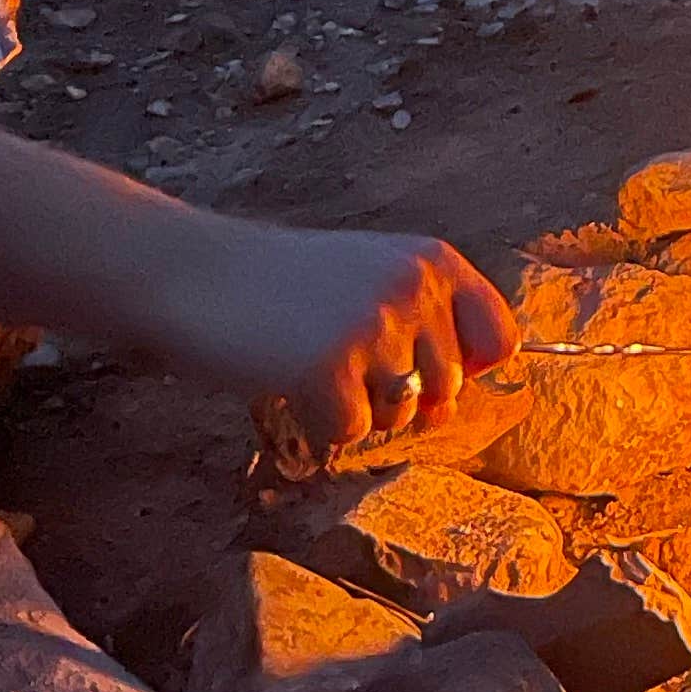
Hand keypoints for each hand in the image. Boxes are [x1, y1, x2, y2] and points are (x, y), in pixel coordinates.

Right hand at [160, 218, 516, 460]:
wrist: (190, 272)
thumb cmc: (280, 285)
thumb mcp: (367, 278)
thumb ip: (422, 327)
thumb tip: (451, 407)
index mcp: (432, 260)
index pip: (500, 339)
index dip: (466, 369)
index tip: (418, 367)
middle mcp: (413, 287)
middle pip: (447, 389)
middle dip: (396, 393)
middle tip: (336, 355)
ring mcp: (373, 326)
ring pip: (401, 415)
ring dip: (356, 406)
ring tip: (309, 359)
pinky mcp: (328, 367)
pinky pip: (352, 432)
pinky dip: (318, 422)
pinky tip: (286, 378)